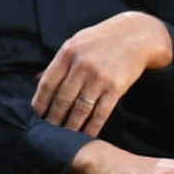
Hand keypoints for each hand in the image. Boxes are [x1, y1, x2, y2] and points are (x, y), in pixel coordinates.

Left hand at [32, 11, 171, 135]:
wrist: (139, 34)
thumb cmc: (104, 38)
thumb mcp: (78, 42)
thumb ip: (60, 62)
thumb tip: (37, 80)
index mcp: (68, 52)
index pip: (47, 84)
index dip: (39, 103)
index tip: (34, 118)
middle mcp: (82, 65)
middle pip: (62, 99)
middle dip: (53, 119)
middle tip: (47, 134)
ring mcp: (99, 77)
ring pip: (80, 109)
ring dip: (70, 127)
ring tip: (63, 138)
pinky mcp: (116, 87)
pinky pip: (101, 112)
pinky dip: (92, 127)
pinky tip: (86, 136)